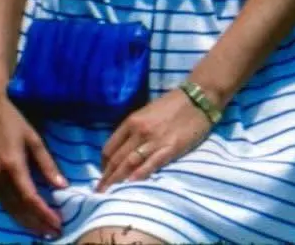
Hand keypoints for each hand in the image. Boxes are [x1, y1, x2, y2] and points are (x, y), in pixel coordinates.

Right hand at [0, 92, 67, 238]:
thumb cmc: (16, 123)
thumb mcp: (35, 140)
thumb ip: (47, 164)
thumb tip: (62, 186)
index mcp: (13, 165)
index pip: (30, 198)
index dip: (44, 213)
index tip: (58, 223)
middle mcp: (0, 176)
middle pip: (19, 208)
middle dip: (37, 223)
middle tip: (54, 233)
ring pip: (9, 209)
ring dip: (26, 223)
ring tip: (43, 231)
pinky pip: (3, 203)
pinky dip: (16, 214)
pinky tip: (27, 219)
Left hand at [96, 88, 213, 191]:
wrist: (196, 99)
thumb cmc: (171, 104)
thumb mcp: (146, 112)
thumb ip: (134, 129)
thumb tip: (123, 148)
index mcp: (132, 121)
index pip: (110, 147)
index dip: (103, 164)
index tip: (103, 175)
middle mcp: (139, 131)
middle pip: (117, 159)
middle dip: (106, 178)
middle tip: (99, 192)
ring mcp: (154, 140)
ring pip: (130, 163)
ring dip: (118, 181)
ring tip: (109, 194)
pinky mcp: (170, 148)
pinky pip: (151, 164)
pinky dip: (140, 175)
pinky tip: (131, 185)